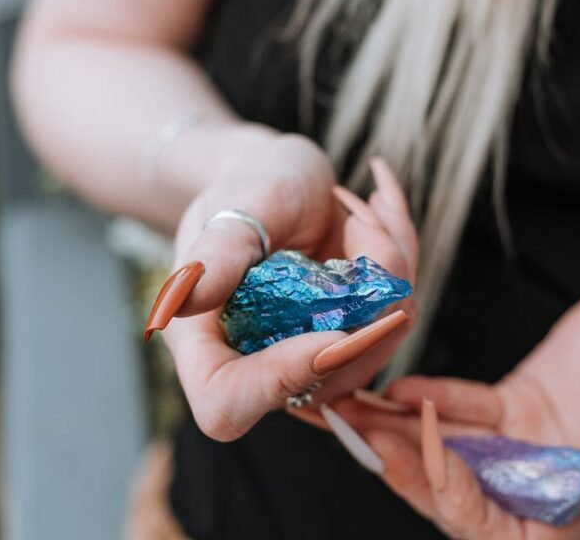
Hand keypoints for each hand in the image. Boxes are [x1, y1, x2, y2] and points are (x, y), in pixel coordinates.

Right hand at [146, 132, 417, 440]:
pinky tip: (378, 214)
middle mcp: (263, 359)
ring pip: (380, 342)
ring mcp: (314, 350)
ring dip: (391, 264)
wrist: (281, 176)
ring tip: (364, 209)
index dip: (279, 380)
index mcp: (208, 342)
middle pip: (326, 378)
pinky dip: (401, 256)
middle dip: (365, 296)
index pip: (228, 404)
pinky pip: (400, 311)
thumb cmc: (247, 186)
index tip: (329, 331)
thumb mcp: (231, 208)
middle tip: (360, 218)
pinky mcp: (354, 332)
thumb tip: (179, 305)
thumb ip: (216, 256)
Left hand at [338, 255, 579, 538]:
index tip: (416, 452)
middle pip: (469, 497)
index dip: (458, 500)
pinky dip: (433, 402)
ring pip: (458, 454)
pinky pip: (468, 413)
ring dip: (407, 435)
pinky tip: (401, 387)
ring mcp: (533, 445)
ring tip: (358, 408)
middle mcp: (555, 483)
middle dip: (411, 469)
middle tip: (359, 431)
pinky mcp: (520, 405)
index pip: (511, 529)